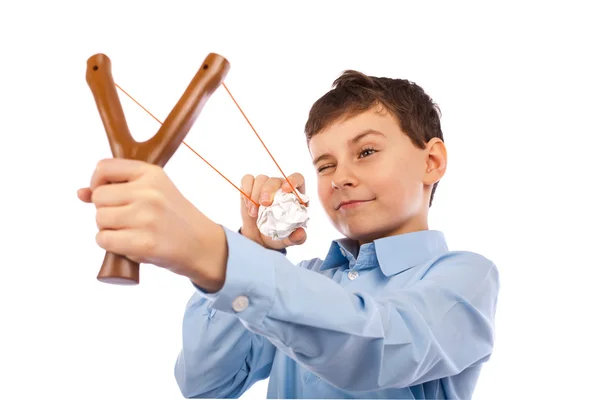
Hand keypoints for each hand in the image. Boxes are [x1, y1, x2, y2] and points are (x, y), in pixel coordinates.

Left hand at [77, 158, 226, 290]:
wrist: (203, 245)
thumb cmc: (175, 219)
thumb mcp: (155, 193)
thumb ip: (120, 189)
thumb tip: (81, 193)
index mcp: (152, 174)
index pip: (104, 167)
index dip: (97, 182)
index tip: (106, 195)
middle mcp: (149, 192)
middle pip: (99, 197)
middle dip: (106, 210)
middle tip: (127, 219)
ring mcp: (146, 218)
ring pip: (99, 219)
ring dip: (108, 229)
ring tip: (131, 232)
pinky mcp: (144, 243)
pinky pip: (104, 240)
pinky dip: (111, 245)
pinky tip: (130, 245)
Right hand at [239, 173, 307, 249]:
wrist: (259, 238)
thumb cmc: (278, 235)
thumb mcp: (289, 239)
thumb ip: (297, 237)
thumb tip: (300, 233)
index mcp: (295, 196)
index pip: (298, 178)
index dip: (292, 180)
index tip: (285, 189)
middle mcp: (280, 187)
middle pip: (276, 179)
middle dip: (268, 189)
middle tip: (264, 204)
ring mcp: (265, 186)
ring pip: (261, 179)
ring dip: (255, 194)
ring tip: (253, 212)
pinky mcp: (251, 187)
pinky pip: (248, 179)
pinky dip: (246, 190)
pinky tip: (248, 205)